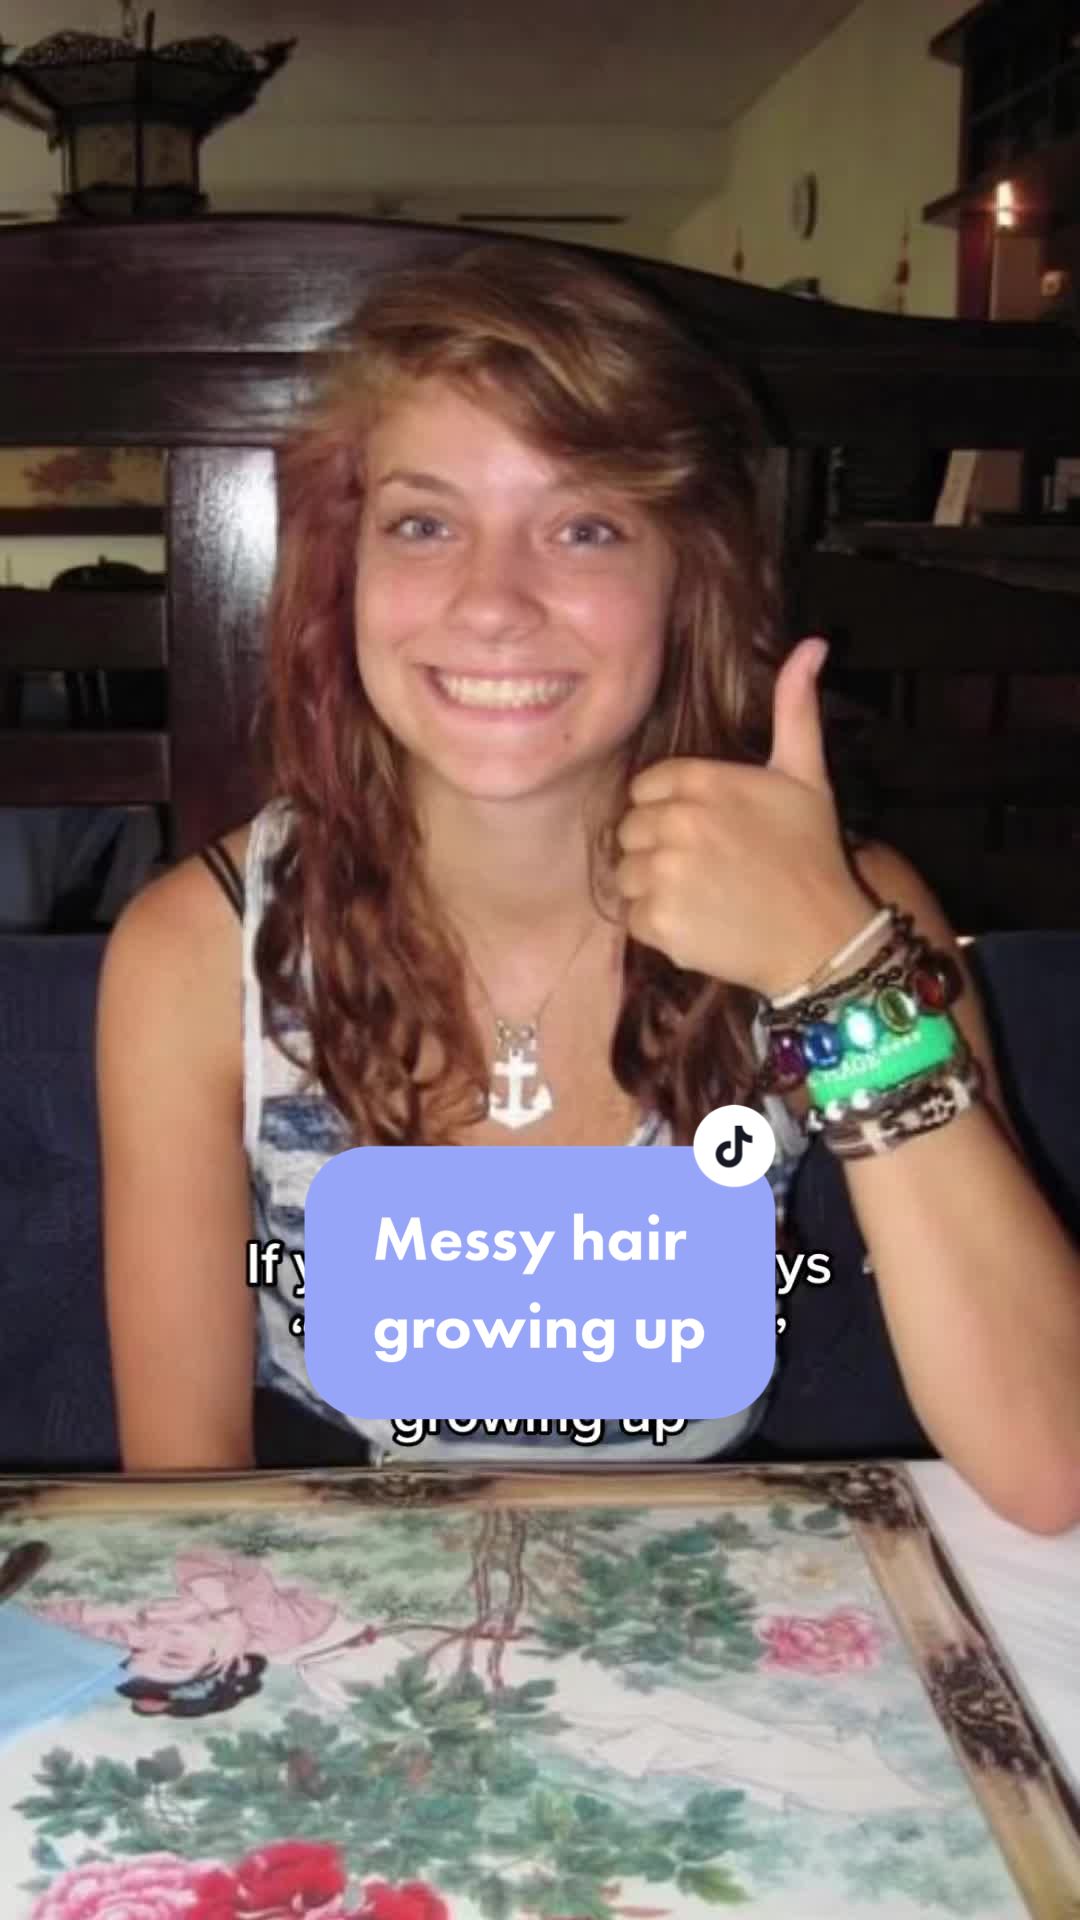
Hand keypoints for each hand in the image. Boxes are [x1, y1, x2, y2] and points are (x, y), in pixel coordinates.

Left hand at [613, 637, 871, 997]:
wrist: (824, 938)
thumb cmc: (813, 854)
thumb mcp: (806, 774)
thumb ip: (796, 707)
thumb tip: (813, 644)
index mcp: (702, 780)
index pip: (645, 790)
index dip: (670, 814)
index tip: (707, 835)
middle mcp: (678, 821)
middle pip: (631, 832)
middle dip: (659, 851)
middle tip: (708, 871)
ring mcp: (665, 872)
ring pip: (626, 876)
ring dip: (655, 890)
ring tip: (705, 898)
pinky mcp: (660, 919)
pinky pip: (632, 918)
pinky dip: (659, 927)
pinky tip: (700, 925)